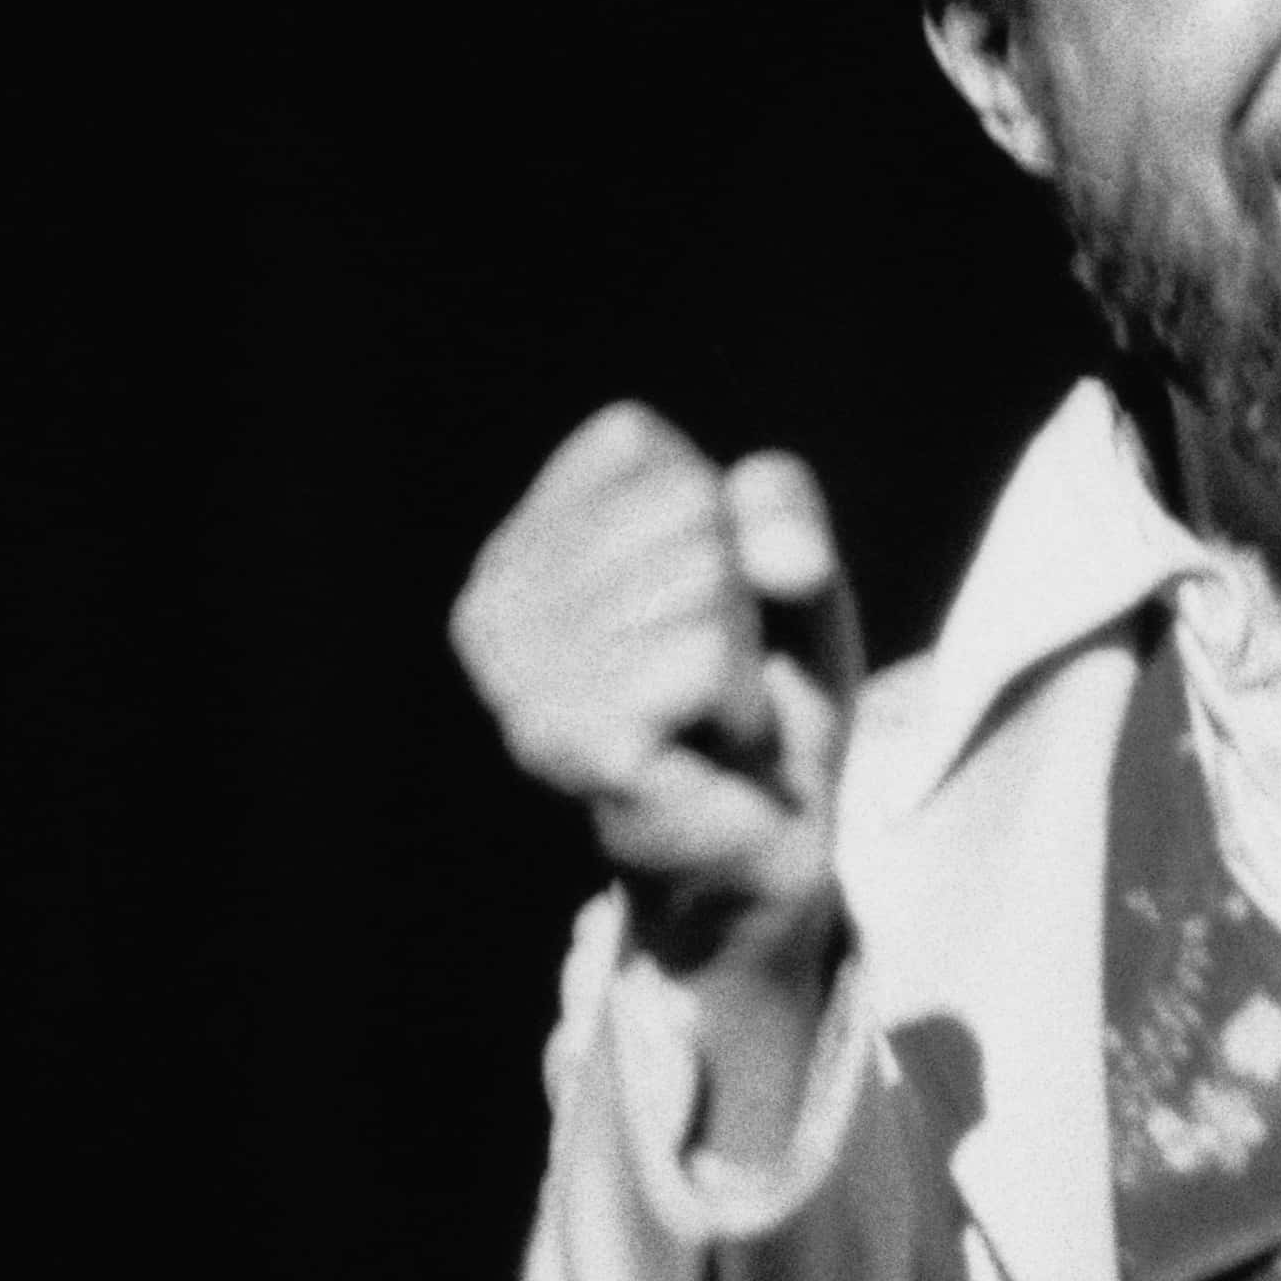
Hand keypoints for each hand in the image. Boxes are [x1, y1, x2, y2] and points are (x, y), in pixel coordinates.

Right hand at [450, 404, 859, 962]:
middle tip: (720, 673)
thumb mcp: (787, 559)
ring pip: (704, 581)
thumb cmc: (767, 684)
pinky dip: (745, 704)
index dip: (716, 515)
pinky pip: (708, 657)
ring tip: (711, 715)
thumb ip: (779, 503)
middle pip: (681, 506)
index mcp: (522, 538)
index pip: (637, 442)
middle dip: (741, 590)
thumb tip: (775, 554)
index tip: (707, 600)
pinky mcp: (566, 742)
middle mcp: (493, 600)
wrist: (771, 838)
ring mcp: (518, 676)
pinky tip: (710, 750)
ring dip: (746, 657)